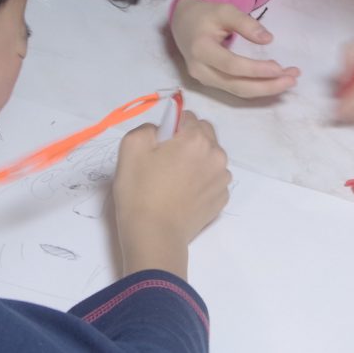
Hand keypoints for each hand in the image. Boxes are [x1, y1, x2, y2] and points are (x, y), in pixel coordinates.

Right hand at [112, 112, 230, 278]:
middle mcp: (217, 155)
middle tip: (166, 161)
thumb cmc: (140, 190)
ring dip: (197, 161)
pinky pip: (212, 179)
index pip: (187, 116)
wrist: (154, 235)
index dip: (170, 128)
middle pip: (204, 134)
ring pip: (210, 157)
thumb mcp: (131, 146)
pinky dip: (201, 181)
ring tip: (175, 181)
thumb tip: (161, 130)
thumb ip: (148, 127)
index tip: (158, 146)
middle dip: (188, 140)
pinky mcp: (222, 199)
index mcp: (197, 138)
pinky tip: (183, 195)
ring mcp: (222, 179)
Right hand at [169, 0, 298, 97]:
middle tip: (292, 79)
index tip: (280, 67)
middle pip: (237, 86)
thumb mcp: (225, 10)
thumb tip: (268, 39)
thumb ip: (246, 23)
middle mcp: (200, 70)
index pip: (231, 65)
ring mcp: (204, 80)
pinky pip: (236, 89)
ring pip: (238, 91)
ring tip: (289, 80)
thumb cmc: (205, 15)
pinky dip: (257, 87)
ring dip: (266, 88)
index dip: (256, 69)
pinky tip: (274, 81)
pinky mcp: (211, 83)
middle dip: (267, 86)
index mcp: (200, 49)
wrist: (183, 23)